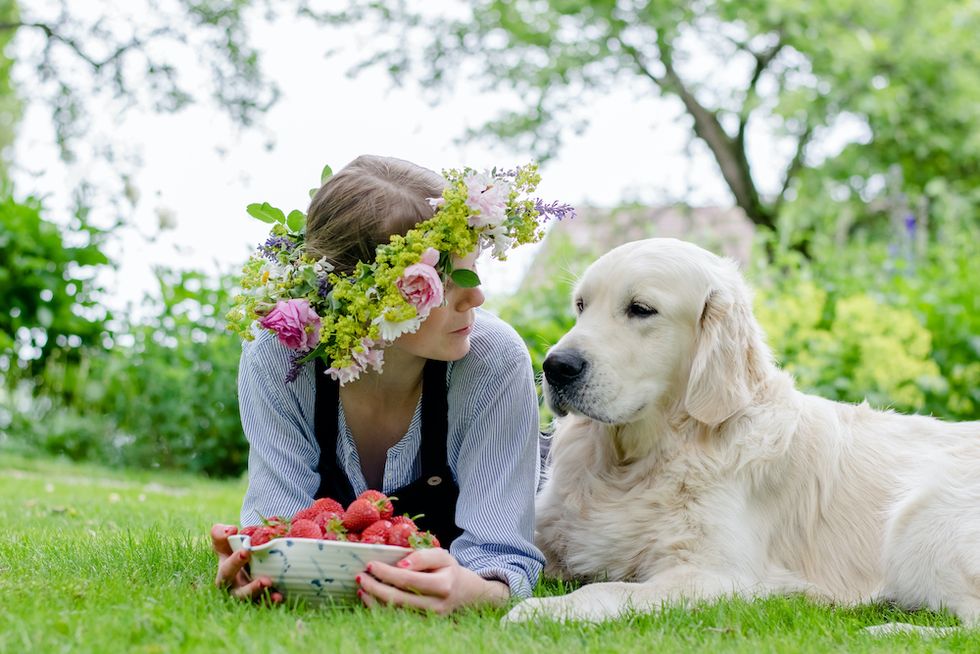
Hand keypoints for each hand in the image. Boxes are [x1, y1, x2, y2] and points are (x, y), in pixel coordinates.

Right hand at [210, 523, 281, 603]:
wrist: (248, 559)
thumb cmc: (234, 550)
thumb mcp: (225, 541)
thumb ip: (221, 533)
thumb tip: (231, 531)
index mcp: (225, 575)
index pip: (227, 571)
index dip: (235, 562)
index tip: (246, 551)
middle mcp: (236, 589)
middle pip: (240, 594)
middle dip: (252, 589)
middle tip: (266, 581)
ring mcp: (250, 596)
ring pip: (256, 602)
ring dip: (266, 599)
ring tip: (277, 596)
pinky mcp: (263, 599)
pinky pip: (268, 604)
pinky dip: (275, 602)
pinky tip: (283, 597)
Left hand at [355, 548, 509, 613]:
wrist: (463, 593)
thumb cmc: (448, 570)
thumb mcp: (441, 556)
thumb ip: (422, 556)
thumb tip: (400, 564)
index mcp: (443, 585)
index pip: (408, 580)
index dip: (387, 573)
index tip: (370, 564)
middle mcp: (436, 606)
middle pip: (398, 599)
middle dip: (375, 588)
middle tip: (360, 576)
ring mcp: (429, 619)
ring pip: (395, 612)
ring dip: (374, 600)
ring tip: (362, 587)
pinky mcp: (423, 625)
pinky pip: (396, 618)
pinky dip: (380, 608)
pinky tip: (370, 598)